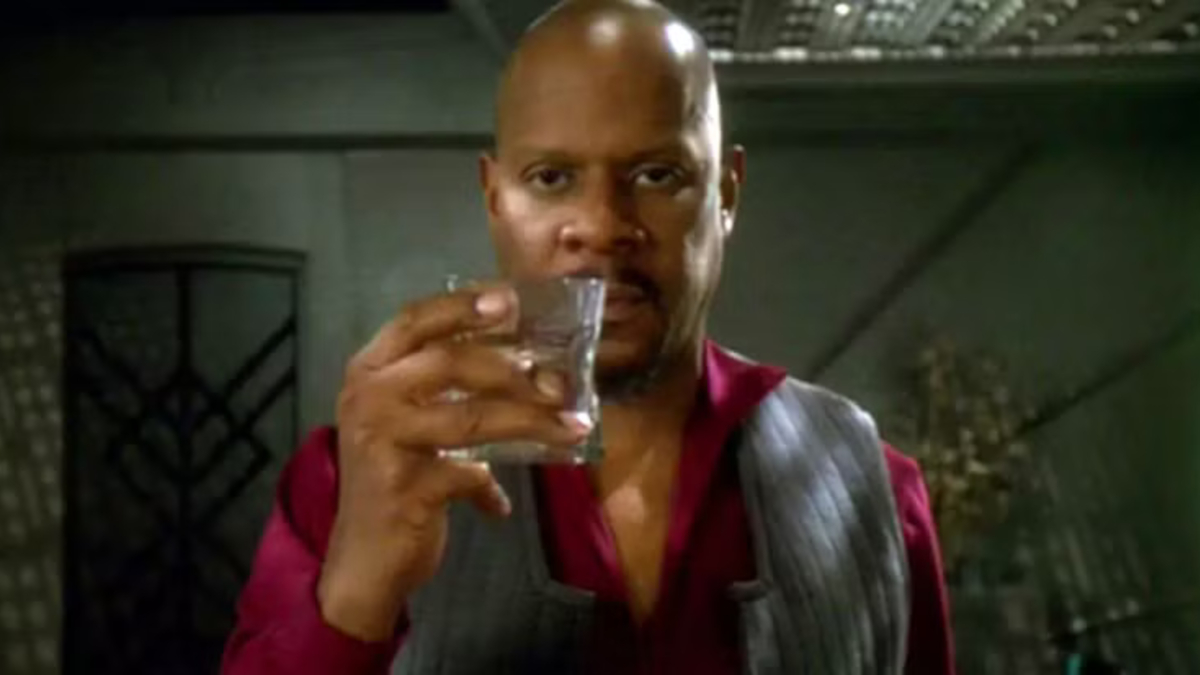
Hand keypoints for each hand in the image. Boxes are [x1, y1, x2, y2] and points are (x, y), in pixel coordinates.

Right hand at [317, 285, 587, 640]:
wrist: (362, 560)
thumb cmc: (394, 479)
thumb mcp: (408, 423)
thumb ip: (445, 389)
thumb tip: (530, 364)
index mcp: (368, 372)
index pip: (414, 320)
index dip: (462, 306)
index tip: (511, 300)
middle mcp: (368, 397)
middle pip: (451, 363)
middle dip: (514, 371)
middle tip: (559, 383)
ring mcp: (381, 441)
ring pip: (471, 418)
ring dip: (530, 422)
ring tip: (574, 427)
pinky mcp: (403, 486)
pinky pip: (470, 475)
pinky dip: (491, 489)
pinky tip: (500, 505)